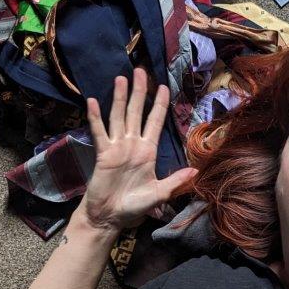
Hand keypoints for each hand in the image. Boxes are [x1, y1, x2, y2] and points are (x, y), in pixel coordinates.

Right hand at [81, 67, 197, 231]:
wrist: (110, 217)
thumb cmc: (134, 206)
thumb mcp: (159, 194)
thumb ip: (175, 181)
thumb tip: (196, 172)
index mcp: (148, 151)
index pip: (155, 122)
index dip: (159, 105)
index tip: (163, 86)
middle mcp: (133, 145)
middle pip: (137, 112)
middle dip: (140, 92)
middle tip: (141, 71)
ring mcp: (117, 147)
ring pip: (119, 116)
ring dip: (120, 98)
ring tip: (121, 78)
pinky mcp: (103, 154)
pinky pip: (99, 132)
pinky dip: (95, 117)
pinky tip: (93, 101)